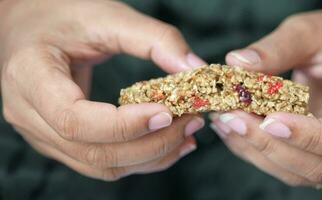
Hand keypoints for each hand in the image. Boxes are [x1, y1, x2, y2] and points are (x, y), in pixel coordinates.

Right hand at [0, 0, 205, 180]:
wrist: (31, 26)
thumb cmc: (65, 16)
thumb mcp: (108, 16)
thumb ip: (155, 39)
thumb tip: (194, 68)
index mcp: (30, 76)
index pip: (74, 119)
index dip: (124, 124)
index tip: (167, 112)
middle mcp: (28, 114)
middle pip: (94, 151)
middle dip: (151, 144)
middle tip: (191, 121)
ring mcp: (43, 133)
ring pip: (101, 165)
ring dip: (150, 156)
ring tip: (186, 134)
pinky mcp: (61, 140)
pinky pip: (101, 162)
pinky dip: (138, 158)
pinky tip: (167, 143)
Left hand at [211, 10, 321, 185]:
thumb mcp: (314, 34)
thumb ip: (280, 48)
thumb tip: (237, 63)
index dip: (306, 135)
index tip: (269, 120)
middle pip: (313, 165)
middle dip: (267, 143)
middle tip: (231, 117)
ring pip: (291, 170)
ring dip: (253, 149)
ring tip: (223, 120)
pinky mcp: (305, 150)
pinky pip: (278, 162)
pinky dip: (251, 148)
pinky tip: (228, 127)